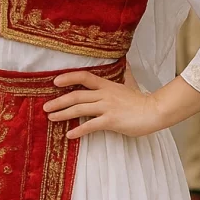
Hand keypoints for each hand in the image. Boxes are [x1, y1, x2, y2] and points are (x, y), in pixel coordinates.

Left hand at [44, 63, 160, 139]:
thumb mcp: (132, 84)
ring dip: (63, 114)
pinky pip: (90, 125)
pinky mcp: (111, 120)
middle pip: (77, 95)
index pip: (84, 77)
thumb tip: (127, 65)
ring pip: (80, 109)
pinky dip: (78, 131)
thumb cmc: (142, 101)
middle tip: (45, 106)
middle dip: (59, 101)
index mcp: (107, 85)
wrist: (154, 111)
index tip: (55, 81)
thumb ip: (126, 75)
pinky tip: (69, 135)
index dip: (69, 77)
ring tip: (51, 118)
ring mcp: (107, 107)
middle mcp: (104, 94)